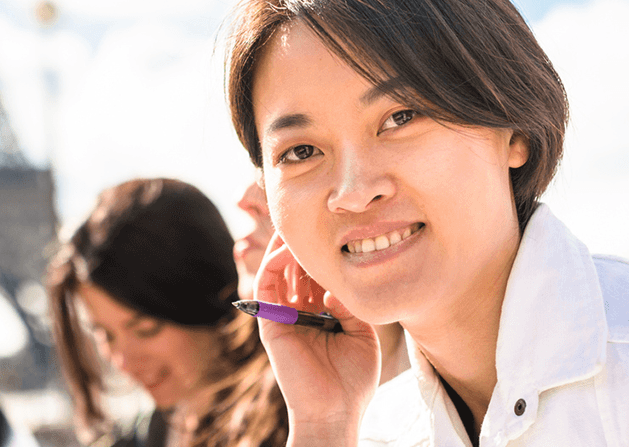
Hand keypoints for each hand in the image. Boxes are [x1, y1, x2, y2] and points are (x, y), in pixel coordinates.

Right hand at [254, 233, 379, 444]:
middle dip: (307, 244)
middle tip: (321, 218)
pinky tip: (290, 247)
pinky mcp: (270, 322)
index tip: (340, 229)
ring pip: (280, 269)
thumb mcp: (362, 332)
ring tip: (304, 226)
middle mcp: (299, 311)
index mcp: (320, 313)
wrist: (337, 410)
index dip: (324, 252)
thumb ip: (350, 302)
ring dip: (290, 246)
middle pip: (298, 267)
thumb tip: (339, 278)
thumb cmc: (352, 378)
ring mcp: (283, 315)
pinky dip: (275, 261)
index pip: (316, 274)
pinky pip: (267, 283)